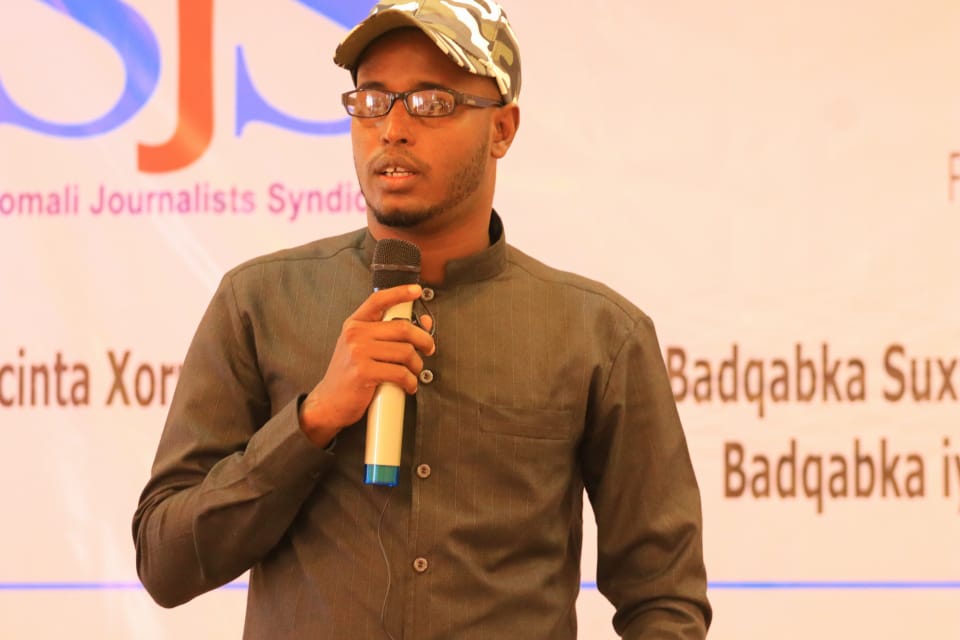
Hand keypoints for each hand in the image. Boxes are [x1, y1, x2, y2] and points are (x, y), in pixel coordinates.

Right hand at [298, 284, 434, 447]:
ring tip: (414, 373)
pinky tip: (408, 386)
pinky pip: (400, 373)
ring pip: (405, 352)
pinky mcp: (363, 372)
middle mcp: (355, 334)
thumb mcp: (364, 348)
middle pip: (402, 328)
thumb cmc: (350, 374)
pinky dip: (410, 381)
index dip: (399, 293)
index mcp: (354, 324)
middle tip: (429, 349)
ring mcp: (358, 353)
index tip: (416, 291)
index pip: (378, 300)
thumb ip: (390, 334)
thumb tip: (423, 322)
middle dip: (423, 340)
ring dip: (417, 365)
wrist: (329, 402)